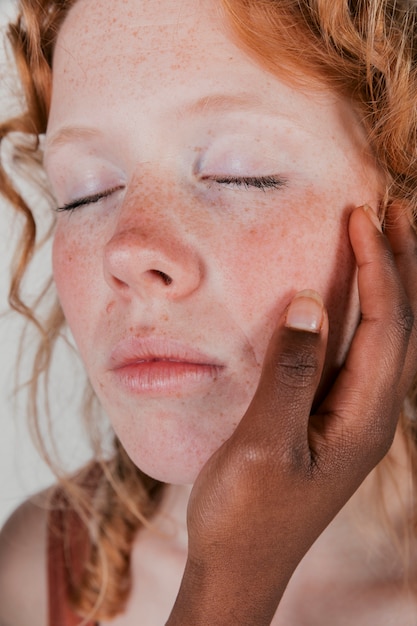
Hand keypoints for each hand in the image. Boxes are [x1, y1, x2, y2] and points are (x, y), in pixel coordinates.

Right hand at [166, 205, 416, 625]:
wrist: (242, 564)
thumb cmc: (247, 513)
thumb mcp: (263, 446)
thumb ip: (290, 375)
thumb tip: (311, 304)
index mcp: (363, 419)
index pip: (389, 327)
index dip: (379, 268)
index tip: (362, 218)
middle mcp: (371, 415)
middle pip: (407, 329)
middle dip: (406, 266)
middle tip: (398, 211)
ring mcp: (355, 418)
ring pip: (394, 341)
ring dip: (395, 286)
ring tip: (389, 240)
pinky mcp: (335, 420)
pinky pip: (367, 355)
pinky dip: (371, 315)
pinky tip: (352, 301)